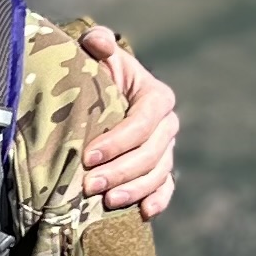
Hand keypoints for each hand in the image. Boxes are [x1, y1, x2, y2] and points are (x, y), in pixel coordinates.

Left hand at [73, 27, 179, 216]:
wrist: (98, 96)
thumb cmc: (94, 72)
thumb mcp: (95, 53)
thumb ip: (97, 43)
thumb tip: (101, 43)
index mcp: (156, 96)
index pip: (144, 122)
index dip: (120, 140)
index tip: (89, 155)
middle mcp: (166, 124)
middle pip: (151, 152)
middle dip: (121, 170)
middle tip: (89, 184)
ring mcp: (165, 149)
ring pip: (157, 173)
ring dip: (133, 189)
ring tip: (105, 201)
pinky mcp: (160, 170)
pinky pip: (165, 188)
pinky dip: (158, 201)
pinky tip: (144, 213)